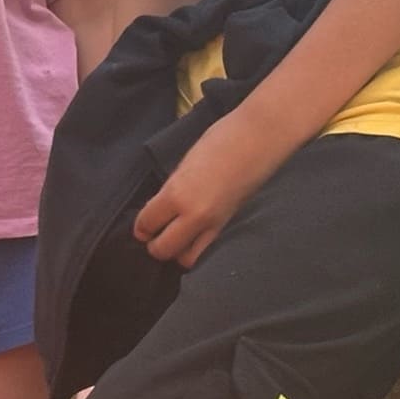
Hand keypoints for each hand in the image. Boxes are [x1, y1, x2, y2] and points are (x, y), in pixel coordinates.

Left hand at [135, 108, 288, 268]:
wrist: (259, 139)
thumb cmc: (219, 140)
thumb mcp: (184, 165)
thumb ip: (170, 191)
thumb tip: (158, 210)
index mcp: (176, 194)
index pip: (147, 224)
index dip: (140, 226)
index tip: (142, 224)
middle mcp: (194, 216)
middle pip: (163, 250)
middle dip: (154, 245)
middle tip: (155, 234)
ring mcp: (214, 224)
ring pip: (186, 259)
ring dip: (176, 252)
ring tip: (175, 237)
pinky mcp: (229, 225)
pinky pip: (206, 250)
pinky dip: (195, 248)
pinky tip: (193, 235)